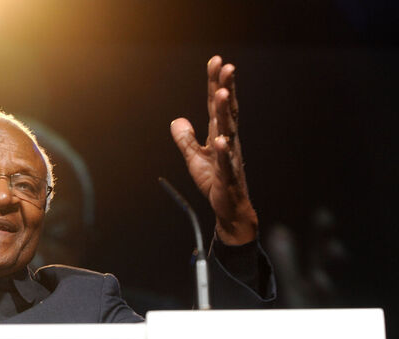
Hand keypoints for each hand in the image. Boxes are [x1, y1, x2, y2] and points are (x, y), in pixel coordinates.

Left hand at [170, 56, 257, 245]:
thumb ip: (186, 139)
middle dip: (225, 88)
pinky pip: (226, 162)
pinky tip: (221, 140)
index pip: (216, 104)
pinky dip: (223, 151)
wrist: (229, 208)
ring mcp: (229, 157)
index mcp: (220, 133)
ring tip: (222, 94)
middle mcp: (228, 140)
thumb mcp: (194, 158)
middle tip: (226, 67)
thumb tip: (177, 120)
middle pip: (226, 110)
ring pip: (228, 131)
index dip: (215, 83)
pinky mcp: (227, 176)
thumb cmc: (215, 181)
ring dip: (225, 113)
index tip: (216, 60)